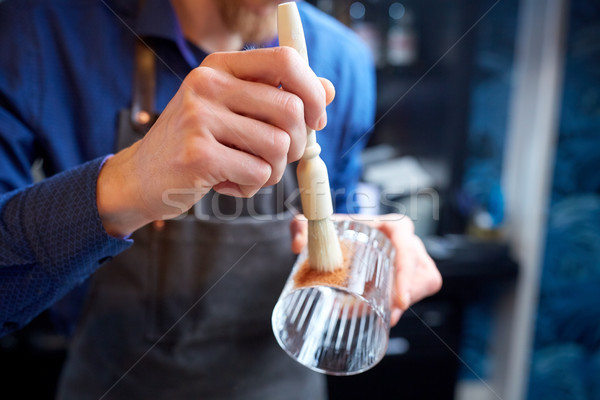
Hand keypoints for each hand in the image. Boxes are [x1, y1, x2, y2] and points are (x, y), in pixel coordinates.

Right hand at [97, 47, 334, 236]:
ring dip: (272, 170)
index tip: (316, 120)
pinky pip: (259, 173)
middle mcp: (208, 84)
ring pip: (279, 145)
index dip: (313, 92)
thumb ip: (277, 96)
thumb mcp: (233, 110)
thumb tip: (328, 89)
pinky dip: (252, 186)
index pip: (286, 60)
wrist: (141, 176)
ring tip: (246, 171)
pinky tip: (227, 183)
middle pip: (290, 108)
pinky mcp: (199, 155)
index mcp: (220, 66)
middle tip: (278, 157)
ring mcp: (200, 118)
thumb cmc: (195, 143)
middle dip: (296, 144)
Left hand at [290, 214, 441, 325]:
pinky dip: (399, 308)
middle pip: (417, 276)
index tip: (399, 301)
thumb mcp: (325, 226)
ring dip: (398, 306)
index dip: (405, 275)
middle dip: (402, 298)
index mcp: (396, 227)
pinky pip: (415, 297)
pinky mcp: (417, 280)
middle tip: (383, 318)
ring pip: (417, 290)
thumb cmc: (345, 230)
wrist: (352, 237)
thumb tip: (297, 244)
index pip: (408, 249)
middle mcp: (412, 244)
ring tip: (377, 317)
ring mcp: (417, 264)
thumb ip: (302, 226)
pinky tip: (384, 316)